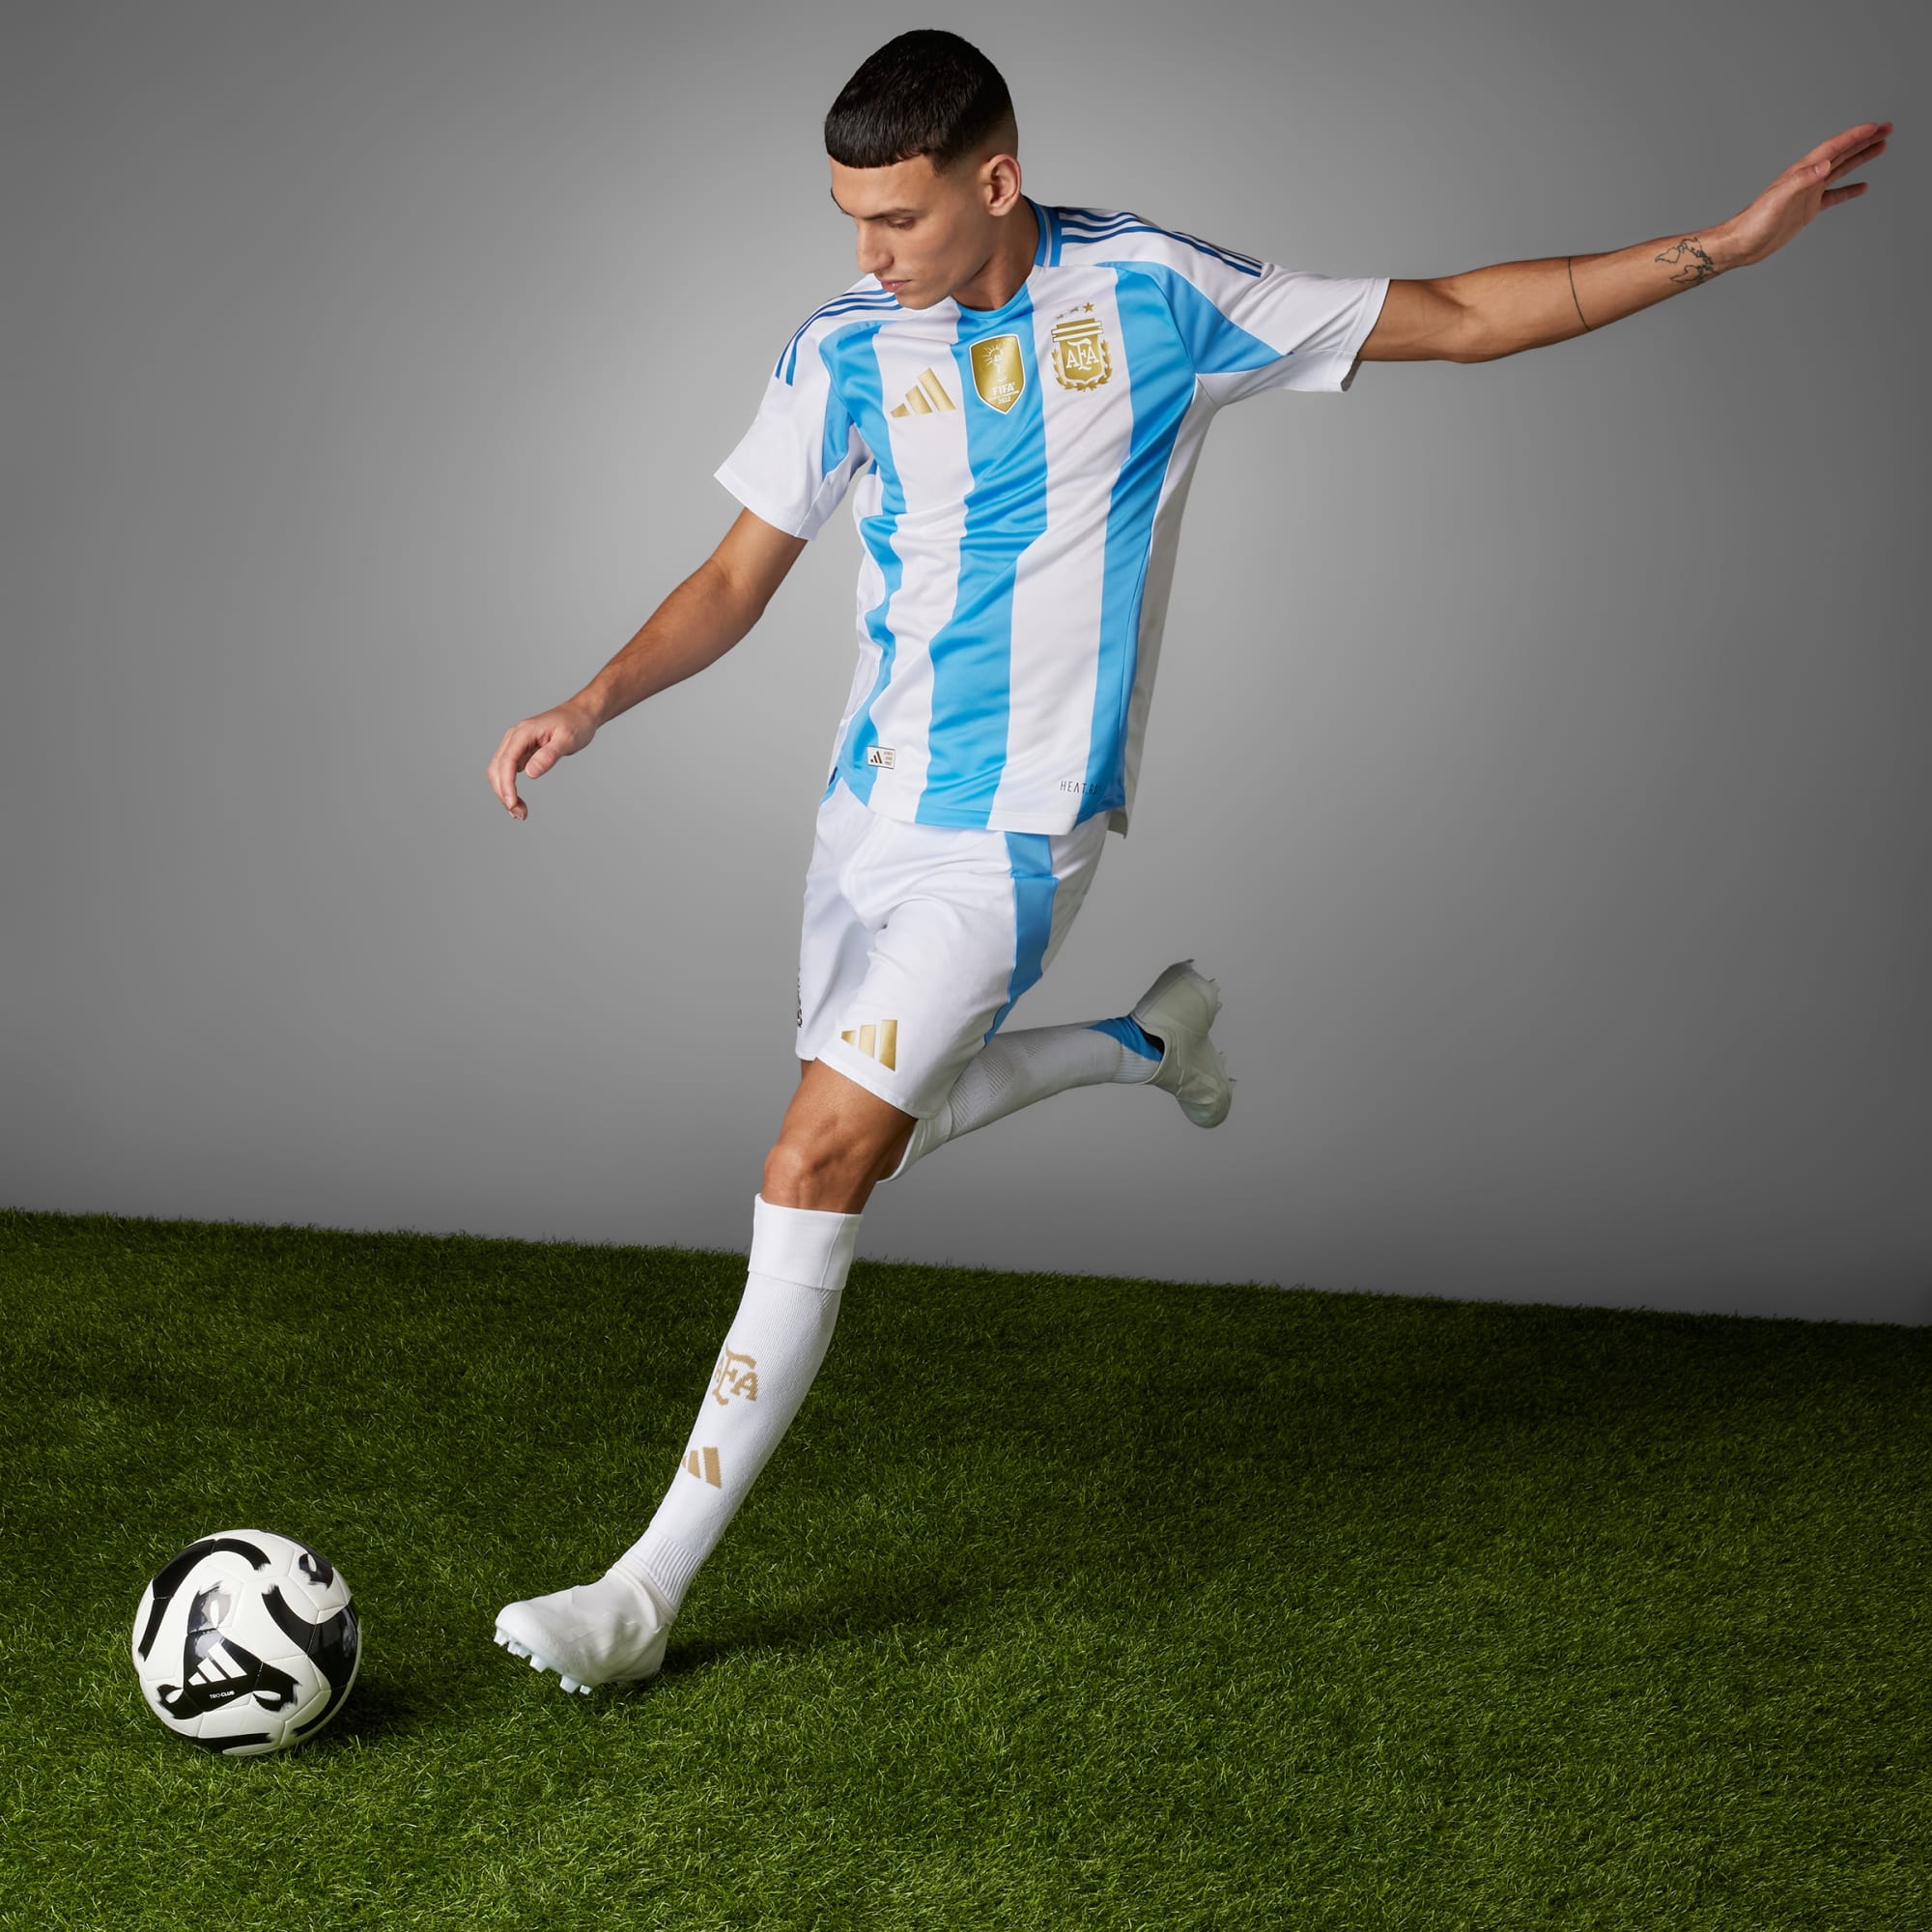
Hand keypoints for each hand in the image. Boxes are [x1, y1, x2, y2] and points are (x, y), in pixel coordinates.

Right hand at [487, 700, 597, 820]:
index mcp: (523, 733)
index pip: (506, 762)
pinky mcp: (521, 751)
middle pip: (497, 769)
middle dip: (504, 793)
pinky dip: (509, 786)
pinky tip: (517, 801)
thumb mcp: (567, 740)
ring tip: (520, 812)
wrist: (581, 714)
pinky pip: (508, 770)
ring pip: (499, 771)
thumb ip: (549, 756)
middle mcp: (514, 737)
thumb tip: (530, 773)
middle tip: (520, 814)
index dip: (506, 785)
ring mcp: (516, 744)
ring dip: (504, 792)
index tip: (512, 804)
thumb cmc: (576, 724)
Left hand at [1719, 120, 1891, 269]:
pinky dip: (1850, 189)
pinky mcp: (1806, 210)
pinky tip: (1863, 187)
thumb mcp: (1779, 199)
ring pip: (1841, 170)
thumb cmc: (1754, 222)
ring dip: (1861, 158)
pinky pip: (1834, 195)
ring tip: (1881, 147)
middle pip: (1842, 153)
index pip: (1834, 148)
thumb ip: (1802, 180)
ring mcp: (1808, 193)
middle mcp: (1807, 178)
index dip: (1855, 136)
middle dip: (1865, 140)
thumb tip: (1826, 165)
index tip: (1876, 126)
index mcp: (1802, 172)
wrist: (1741, 244)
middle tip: (1887, 128)